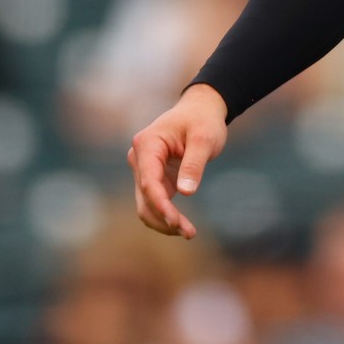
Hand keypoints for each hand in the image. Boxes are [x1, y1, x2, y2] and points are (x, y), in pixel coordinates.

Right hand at [128, 84, 229, 238]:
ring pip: (146, 204)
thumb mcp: (204, 139)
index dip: (160, 205)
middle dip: (164, 218)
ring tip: (189, 233)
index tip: (176, 222)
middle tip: (189, 233)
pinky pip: (154, 202)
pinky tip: (183, 226)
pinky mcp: (152, 177)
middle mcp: (139, 157)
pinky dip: (166, 215)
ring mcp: (143, 168)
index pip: (148, 181)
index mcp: (147, 144)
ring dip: (164, 221)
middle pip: (145, 197)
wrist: (200, 110)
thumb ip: (194, 164)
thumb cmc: (203, 120)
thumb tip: (185, 192)